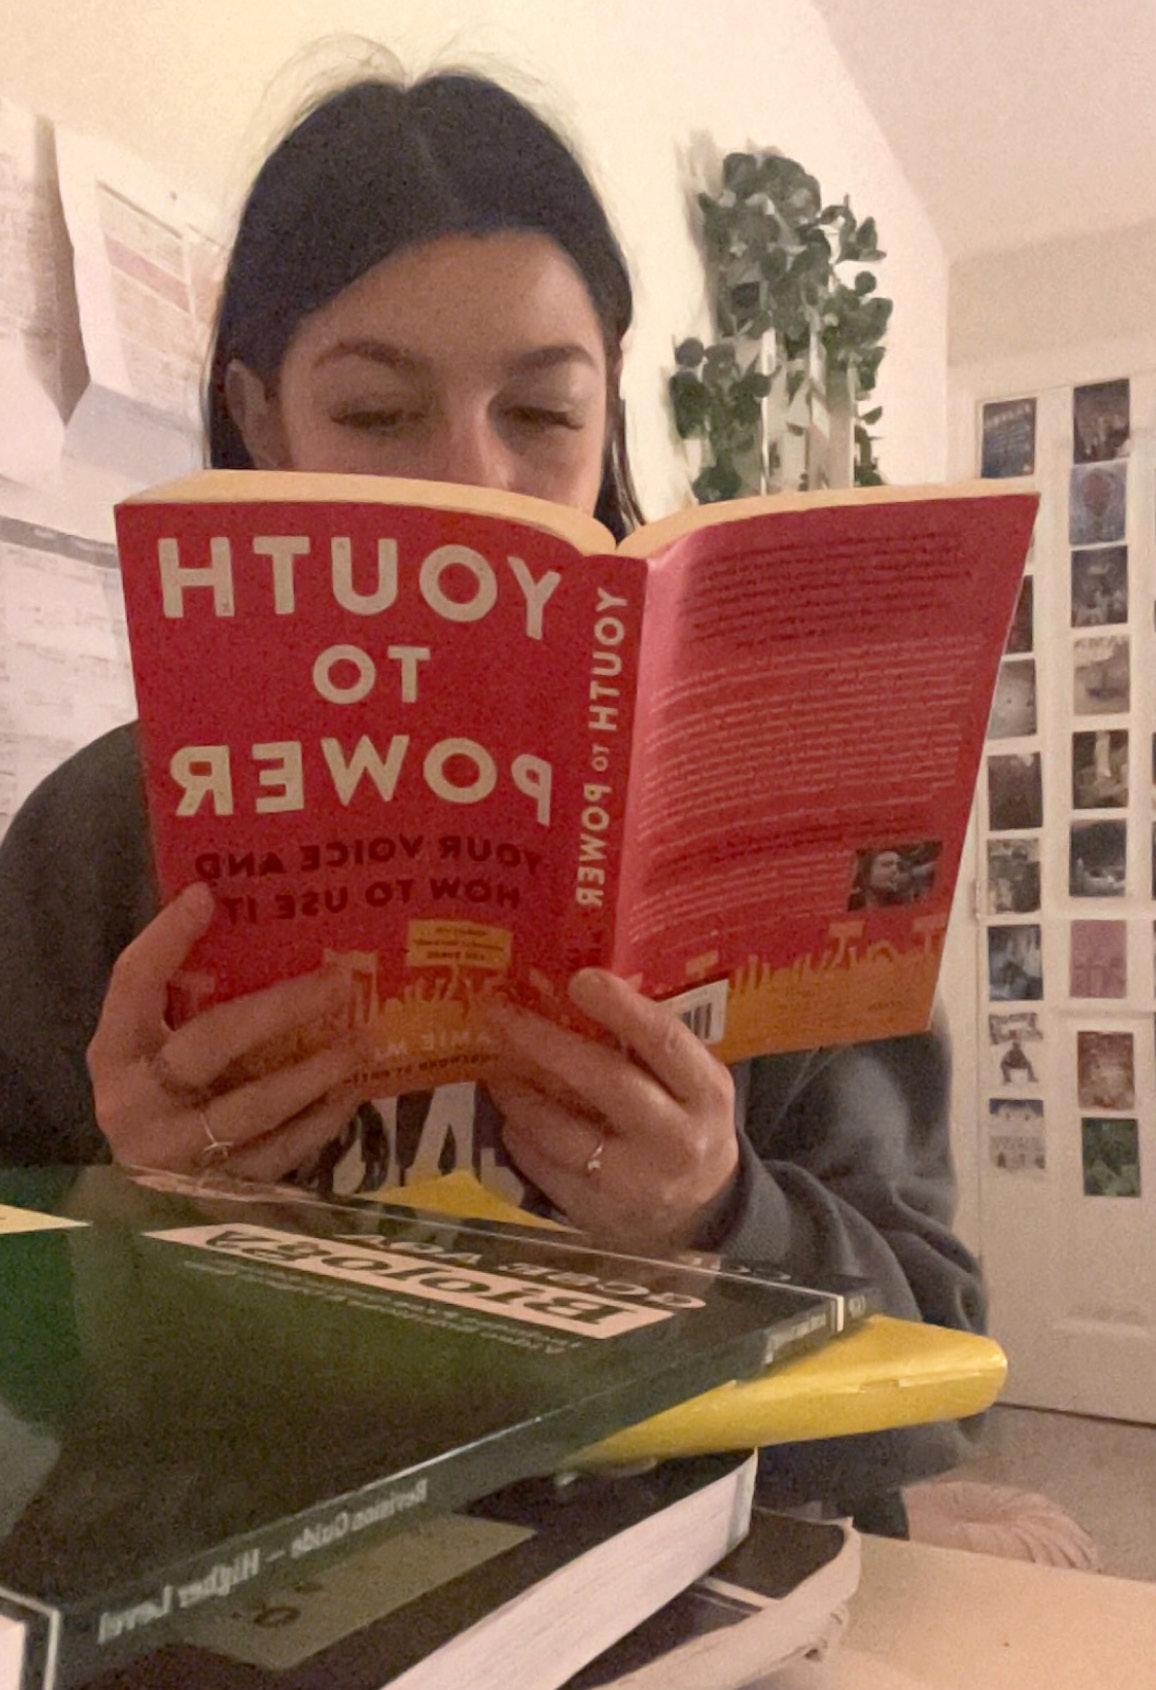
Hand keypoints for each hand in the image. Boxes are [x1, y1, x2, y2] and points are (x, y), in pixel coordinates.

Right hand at [86, 884, 363, 1181]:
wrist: (146, 1209)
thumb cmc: (161, 1098)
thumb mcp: (153, 1045)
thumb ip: (183, 993)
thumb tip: (227, 907)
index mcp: (114, 1052)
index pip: (133, 984)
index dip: (165, 939)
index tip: (207, 896)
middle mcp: (135, 1102)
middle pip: (210, 1043)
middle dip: (281, 1008)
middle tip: (339, 979)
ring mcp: (175, 1153)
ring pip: (252, 1106)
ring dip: (314, 1072)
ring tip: (361, 1041)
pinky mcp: (216, 1193)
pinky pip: (278, 1152)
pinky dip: (319, 1121)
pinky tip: (350, 1092)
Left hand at [484, 970, 738, 1251]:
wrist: (702, 1212)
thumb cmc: (688, 1125)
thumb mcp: (693, 1085)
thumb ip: (652, 1049)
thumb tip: (581, 990)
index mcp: (706, 1094)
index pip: (663, 1041)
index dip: (620, 1008)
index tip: (579, 979)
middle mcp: (675, 1138)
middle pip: (605, 1081)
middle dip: (546, 1043)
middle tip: (501, 1015)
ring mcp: (635, 1182)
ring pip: (562, 1131)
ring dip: (520, 1094)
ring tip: (496, 1067)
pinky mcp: (599, 1214)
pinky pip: (545, 1169)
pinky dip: (521, 1137)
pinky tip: (511, 1116)